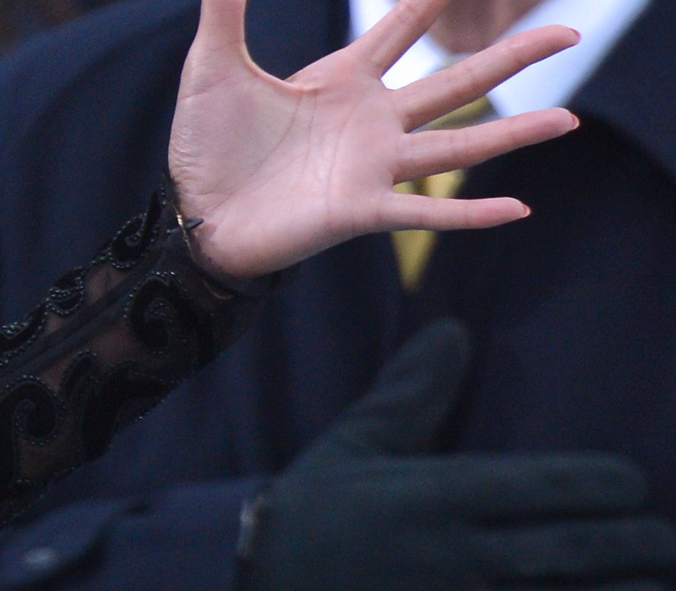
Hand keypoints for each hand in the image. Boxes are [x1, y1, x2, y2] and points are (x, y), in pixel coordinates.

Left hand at [169, 0, 580, 281]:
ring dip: (513, 134)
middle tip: (570, 32)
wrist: (196, 211)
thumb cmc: (207, 140)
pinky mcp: (360, 210)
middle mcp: (371, 119)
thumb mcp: (213, 60)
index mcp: (341, 77)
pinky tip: (519, 207)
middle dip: (512, 56)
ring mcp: (372, 166)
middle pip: (456, 80)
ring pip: (458, 145)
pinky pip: (427, 212)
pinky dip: (471, 213)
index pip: (405, 22)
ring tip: (568, 120)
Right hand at [241, 320, 675, 588]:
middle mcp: (460, 554)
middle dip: (642, 547)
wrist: (261, 588)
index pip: (548, 485)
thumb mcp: (355, 449)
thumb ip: (410, 393)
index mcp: (437, 497)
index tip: (633, 485)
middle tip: (666, 542)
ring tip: (656, 584)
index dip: (608, 487)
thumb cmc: (312, 521)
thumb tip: (453, 330)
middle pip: (581, 550)